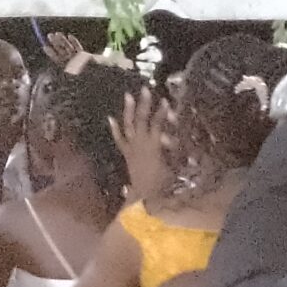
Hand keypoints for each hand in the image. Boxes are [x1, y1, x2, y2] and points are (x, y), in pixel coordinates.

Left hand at [109, 88, 176, 203]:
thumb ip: (175, 150)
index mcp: (153, 146)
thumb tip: (175, 136)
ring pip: (128, 126)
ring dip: (128, 110)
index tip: (166, 100)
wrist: (145, 197)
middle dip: (143, 104)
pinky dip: (115, 128)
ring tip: (128, 96)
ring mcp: (131, 148)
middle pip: (141, 120)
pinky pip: (119, 139)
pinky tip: (111, 118)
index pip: (157, 124)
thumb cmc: (163, 183)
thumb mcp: (174, 166)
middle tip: (145, 89)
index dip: (162, 112)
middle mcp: (140, 144)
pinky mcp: (126, 153)